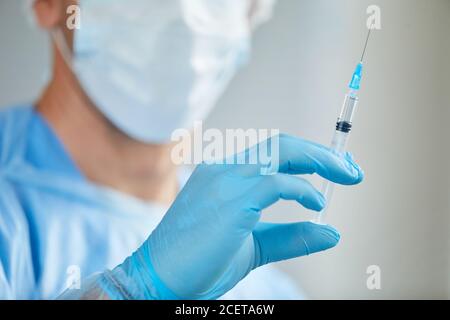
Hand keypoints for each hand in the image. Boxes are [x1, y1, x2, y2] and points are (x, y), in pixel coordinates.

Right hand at [110, 134, 363, 298]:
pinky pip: (276, 182)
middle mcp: (224, 169)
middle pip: (282, 144)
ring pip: (281, 152)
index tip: (334, 170)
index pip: (272, 153)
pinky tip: (316, 202)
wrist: (158, 279)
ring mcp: (225, 180)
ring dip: (319, 161)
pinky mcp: (232, 199)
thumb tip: (330, 231)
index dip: (307, 157)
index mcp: (224, 175)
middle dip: (320, 153)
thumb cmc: (199, 263)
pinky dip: (302, 188)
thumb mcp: (252, 247)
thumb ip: (290, 237)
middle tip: (349, 169)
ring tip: (347, 175)